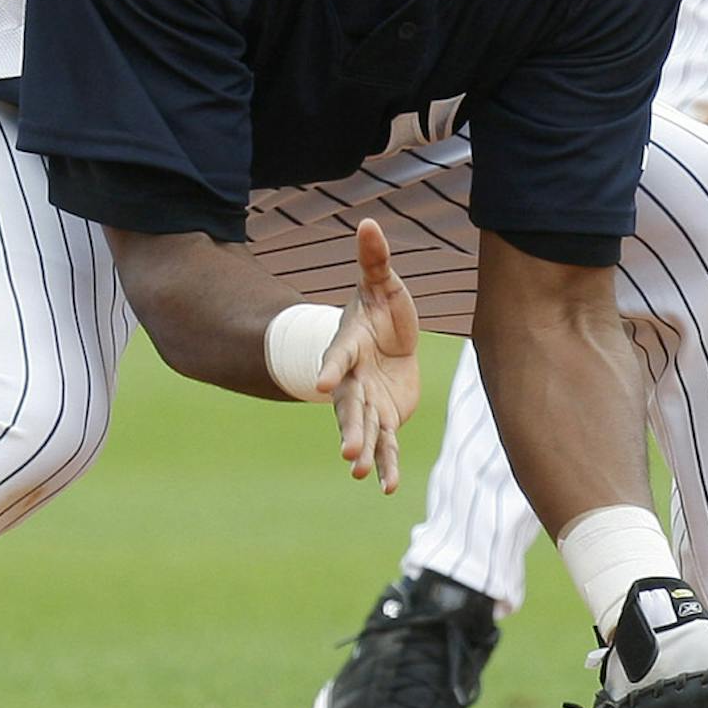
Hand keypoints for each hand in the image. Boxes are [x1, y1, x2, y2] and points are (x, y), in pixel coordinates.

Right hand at [316, 218, 420, 492]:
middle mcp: (353, 379)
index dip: (331, 368)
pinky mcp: (385, 419)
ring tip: (360, 470)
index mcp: (350, 345)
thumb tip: (368, 221)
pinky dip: (386, 463)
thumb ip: (374, 259)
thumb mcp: (382, 284)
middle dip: (350, 427)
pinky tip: (385, 486)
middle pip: (350, 405)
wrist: (385, 343)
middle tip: (347, 450)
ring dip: (363, 450)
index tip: (322, 385)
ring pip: (364, 429)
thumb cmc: (380, 311)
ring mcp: (367, 402)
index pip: (338, 357)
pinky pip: (385, 443)